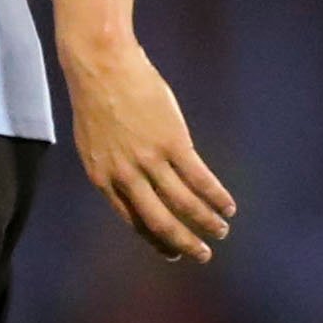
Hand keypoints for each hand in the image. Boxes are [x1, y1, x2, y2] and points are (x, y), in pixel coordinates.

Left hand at [62, 33, 235, 261]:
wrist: (102, 66)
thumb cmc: (97, 99)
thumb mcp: (93, 142)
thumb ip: (112, 168)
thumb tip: (132, 186)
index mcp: (102, 178)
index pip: (132, 220)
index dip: (154, 239)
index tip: (170, 251)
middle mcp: (125, 176)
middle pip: (158, 221)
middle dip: (183, 243)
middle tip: (201, 255)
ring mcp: (149, 160)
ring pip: (183, 203)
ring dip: (206, 222)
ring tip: (221, 232)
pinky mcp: (173, 142)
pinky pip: (199, 178)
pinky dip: (216, 195)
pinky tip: (228, 206)